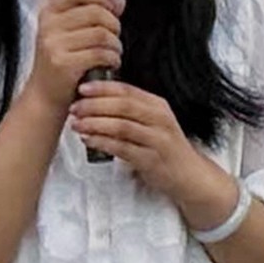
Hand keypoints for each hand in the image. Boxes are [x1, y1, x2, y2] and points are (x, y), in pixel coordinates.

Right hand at [23, 0, 122, 114]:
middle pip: (95, 12)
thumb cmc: (61, 64)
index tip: (111, 8)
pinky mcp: (63, 64)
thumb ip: (96, 14)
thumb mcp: (73, 34)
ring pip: (101, 33)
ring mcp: (53, 44)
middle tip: (115, 37)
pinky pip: (99, 53)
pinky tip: (111, 63)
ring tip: (114, 52)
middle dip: (114, 24)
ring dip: (115, 44)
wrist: (44, 97)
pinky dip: (112, 58)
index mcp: (49, 13)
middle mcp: (49, 26)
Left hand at [67, 82, 243, 227]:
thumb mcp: (152, 121)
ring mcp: (157, 140)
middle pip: (123, 106)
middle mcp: (160, 119)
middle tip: (75, 107)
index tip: (82, 88)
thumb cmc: (163, 146)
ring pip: (122, 126)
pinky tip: (88, 140)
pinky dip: (102, 143)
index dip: (103, 88)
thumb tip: (93, 99)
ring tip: (77, 124)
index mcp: (158, 105)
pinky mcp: (151, 160)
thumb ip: (130, 110)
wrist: (188, 174)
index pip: (128, 90)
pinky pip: (122, 148)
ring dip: (96, 124)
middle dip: (95, 105)